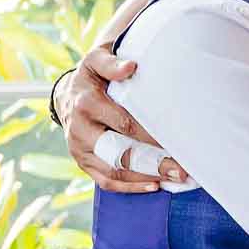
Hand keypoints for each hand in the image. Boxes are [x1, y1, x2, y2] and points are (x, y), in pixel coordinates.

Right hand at [61, 45, 185, 190]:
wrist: (67, 94)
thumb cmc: (91, 77)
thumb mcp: (96, 61)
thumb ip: (112, 63)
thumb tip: (131, 66)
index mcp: (86, 104)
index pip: (123, 124)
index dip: (150, 135)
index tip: (175, 141)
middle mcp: (80, 130)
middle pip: (119, 152)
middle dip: (152, 163)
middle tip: (181, 170)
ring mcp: (80, 149)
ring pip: (114, 171)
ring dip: (146, 178)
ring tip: (174, 179)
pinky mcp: (83, 162)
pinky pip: (106, 181)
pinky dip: (130, 187)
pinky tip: (154, 186)